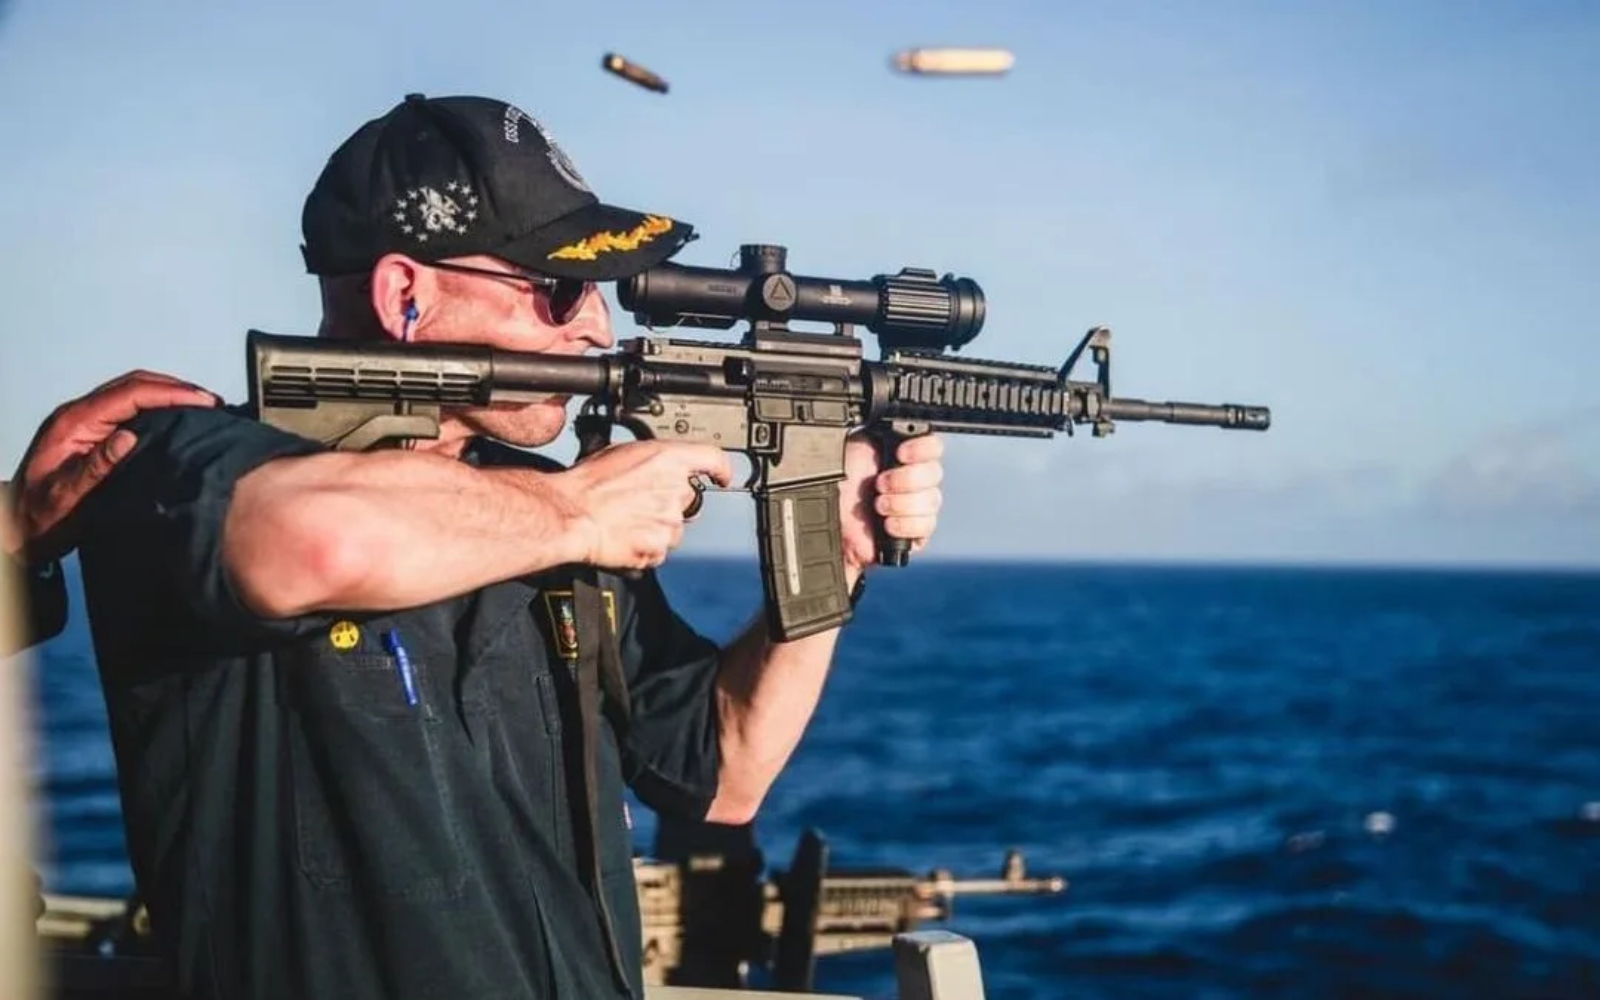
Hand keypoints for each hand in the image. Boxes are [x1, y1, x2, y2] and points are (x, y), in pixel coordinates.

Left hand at [6, 370, 219, 561]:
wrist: (16, 527)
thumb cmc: (40, 517)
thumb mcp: (66, 496)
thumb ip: (96, 466)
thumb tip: (128, 437)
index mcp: (72, 424)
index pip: (128, 394)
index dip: (169, 394)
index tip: (202, 401)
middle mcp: (78, 415)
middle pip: (132, 385)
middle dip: (174, 388)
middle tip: (210, 401)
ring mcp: (84, 422)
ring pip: (131, 392)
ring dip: (167, 394)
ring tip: (201, 406)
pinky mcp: (91, 432)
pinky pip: (128, 408)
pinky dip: (156, 406)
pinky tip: (176, 418)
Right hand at [556, 440, 733, 570]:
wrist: (570, 514)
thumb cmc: (587, 484)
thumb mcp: (621, 453)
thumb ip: (651, 460)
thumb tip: (657, 466)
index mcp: (667, 459)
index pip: (712, 459)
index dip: (721, 469)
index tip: (722, 477)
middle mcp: (675, 489)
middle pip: (688, 498)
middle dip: (668, 503)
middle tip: (640, 504)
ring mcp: (670, 520)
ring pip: (674, 527)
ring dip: (655, 527)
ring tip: (626, 522)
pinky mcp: (660, 547)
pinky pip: (660, 549)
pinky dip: (645, 547)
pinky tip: (626, 537)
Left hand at [838, 431, 944, 573]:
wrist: (828, 520)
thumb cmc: (838, 484)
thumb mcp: (854, 448)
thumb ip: (879, 436)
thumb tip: (894, 422)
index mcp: (903, 454)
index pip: (932, 446)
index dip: (921, 449)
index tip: (901, 454)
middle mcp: (914, 478)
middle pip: (934, 473)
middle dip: (906, 479)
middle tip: (880, 483)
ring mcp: (916, 505)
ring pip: (932, 500)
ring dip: (902, 503)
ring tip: (879, 505)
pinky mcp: (914, 531)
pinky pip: (925, 525)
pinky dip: (905, 524)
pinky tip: (887, 524)